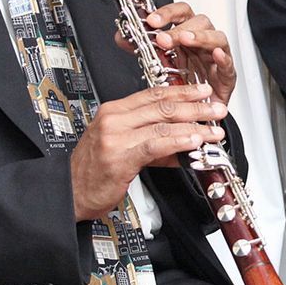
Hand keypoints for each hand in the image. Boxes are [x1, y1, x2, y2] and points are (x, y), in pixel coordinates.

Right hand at [69, 83, 226, 220]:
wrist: (69, 193)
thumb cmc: (94, 171)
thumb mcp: (123, 147)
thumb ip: (153, 140)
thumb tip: (183, 140)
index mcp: (113, 111)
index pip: (153, 94)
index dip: (182, 91)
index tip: (202, 91)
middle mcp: (114, 119)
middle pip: (162, 106)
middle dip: (194, 105)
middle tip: (216, 107)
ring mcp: (115, 137)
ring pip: (162, 124)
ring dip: (193, 126)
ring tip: (213, 129)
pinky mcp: (120, 156)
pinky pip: (156, 144)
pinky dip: (179, 142)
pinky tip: (194, 142)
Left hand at [133, 1, 237, 106]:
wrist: (195, 106)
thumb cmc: (183, 78)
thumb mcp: (158, 61)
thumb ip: (141, 47)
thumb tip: (121, 37)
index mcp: (188, 33)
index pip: (181, 13)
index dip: (167, 13)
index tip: (151, 20)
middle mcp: (204, 41)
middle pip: (200, 22)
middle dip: (181, 28)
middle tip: (163, 38)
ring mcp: (216, 56)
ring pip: (217, 37)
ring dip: (201, 37)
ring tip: (186, 40)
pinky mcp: (226, 76)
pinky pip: (229, 64)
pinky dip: (224, 58)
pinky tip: (217, 55)